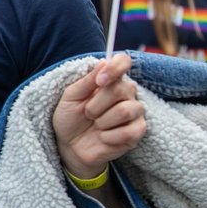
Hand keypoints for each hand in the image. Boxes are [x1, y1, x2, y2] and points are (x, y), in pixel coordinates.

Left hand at [52, 54, 145, 178]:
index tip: (99, 81)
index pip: (123, 62)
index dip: (115, 68)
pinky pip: (129, 131)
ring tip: (96, 125)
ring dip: (103, 121)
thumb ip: (87, 80)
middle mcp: (126, 93)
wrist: (69, 145)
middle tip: (87, 113)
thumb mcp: (71, 97)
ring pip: (125, 110)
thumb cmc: (70, 118)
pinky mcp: (137, 132)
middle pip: (121, 89)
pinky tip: (103, 137)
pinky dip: (109, 136)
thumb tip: (103, 62)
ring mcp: (135, 113)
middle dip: (97, 104)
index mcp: (110, 80)